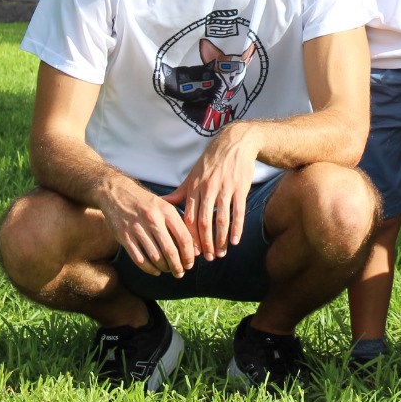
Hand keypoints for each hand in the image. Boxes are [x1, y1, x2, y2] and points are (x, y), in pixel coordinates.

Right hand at [96, 173, 195, 277]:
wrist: (117, 193)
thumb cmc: (145, 202)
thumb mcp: (163, 205)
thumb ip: (176, 222)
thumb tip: (192, 245)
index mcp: (166, 211)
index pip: (184, 238)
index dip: (189, 255)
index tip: (190, 263)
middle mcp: (152, 219)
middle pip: (170, 251)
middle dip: (178, 266)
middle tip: (180, 273)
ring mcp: (137, 228)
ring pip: (155, 257)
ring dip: (164, 268)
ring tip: (168, 271)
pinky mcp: (124, 236)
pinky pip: (139, 259)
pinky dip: (149, 269)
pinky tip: (155, 271)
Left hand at [164, 121, 263, 260]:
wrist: (234, 143)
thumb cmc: (211, 162)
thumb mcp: (192, 176)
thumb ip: (179, 193)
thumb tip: (160, 204)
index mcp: (194, 188)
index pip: (189, 218)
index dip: (189, 237)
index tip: (190, 252)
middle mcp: (208, 189)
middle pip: (204, 222)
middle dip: (204, 243)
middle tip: (206, 258)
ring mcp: (225, 189)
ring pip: (221, 219)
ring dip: (220, 239)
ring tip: (220, 254)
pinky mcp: (240, 188)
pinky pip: (238, 212)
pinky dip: (236, 228)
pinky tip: (235, 241)